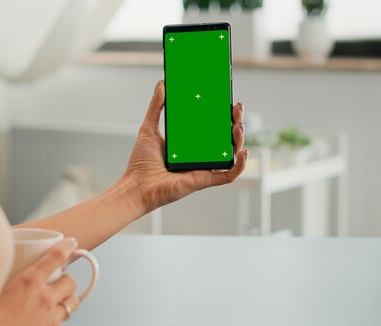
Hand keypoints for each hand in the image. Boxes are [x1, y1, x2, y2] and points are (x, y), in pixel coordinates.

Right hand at [0, 238, 79, 325]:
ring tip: (59, 306)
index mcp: (29, 282)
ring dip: (67, 303)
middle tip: (60, 284)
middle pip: (70, 282)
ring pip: (73, 304)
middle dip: (67, 281)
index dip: (66, 248)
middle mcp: (45, 297)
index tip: (71, 244)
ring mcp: (53, 318)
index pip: (55, 257)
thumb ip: (3, 281)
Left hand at [124, 80, 247, 212]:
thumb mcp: (148, 128)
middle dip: (236, 122)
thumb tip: (161, 84)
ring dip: (239, 140)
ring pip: (231, 154)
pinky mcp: (204, 180)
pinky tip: (243, 152)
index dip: (223, 114)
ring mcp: (203, 167)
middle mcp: (199, 155)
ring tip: (238, 126)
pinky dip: (240, 165)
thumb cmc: (141, 163)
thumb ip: (156, 107)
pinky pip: (229, 175)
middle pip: (225, 138)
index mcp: (189, 143)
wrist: (137, 185)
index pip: (211, 127)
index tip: (227, 100)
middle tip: (236, 109)